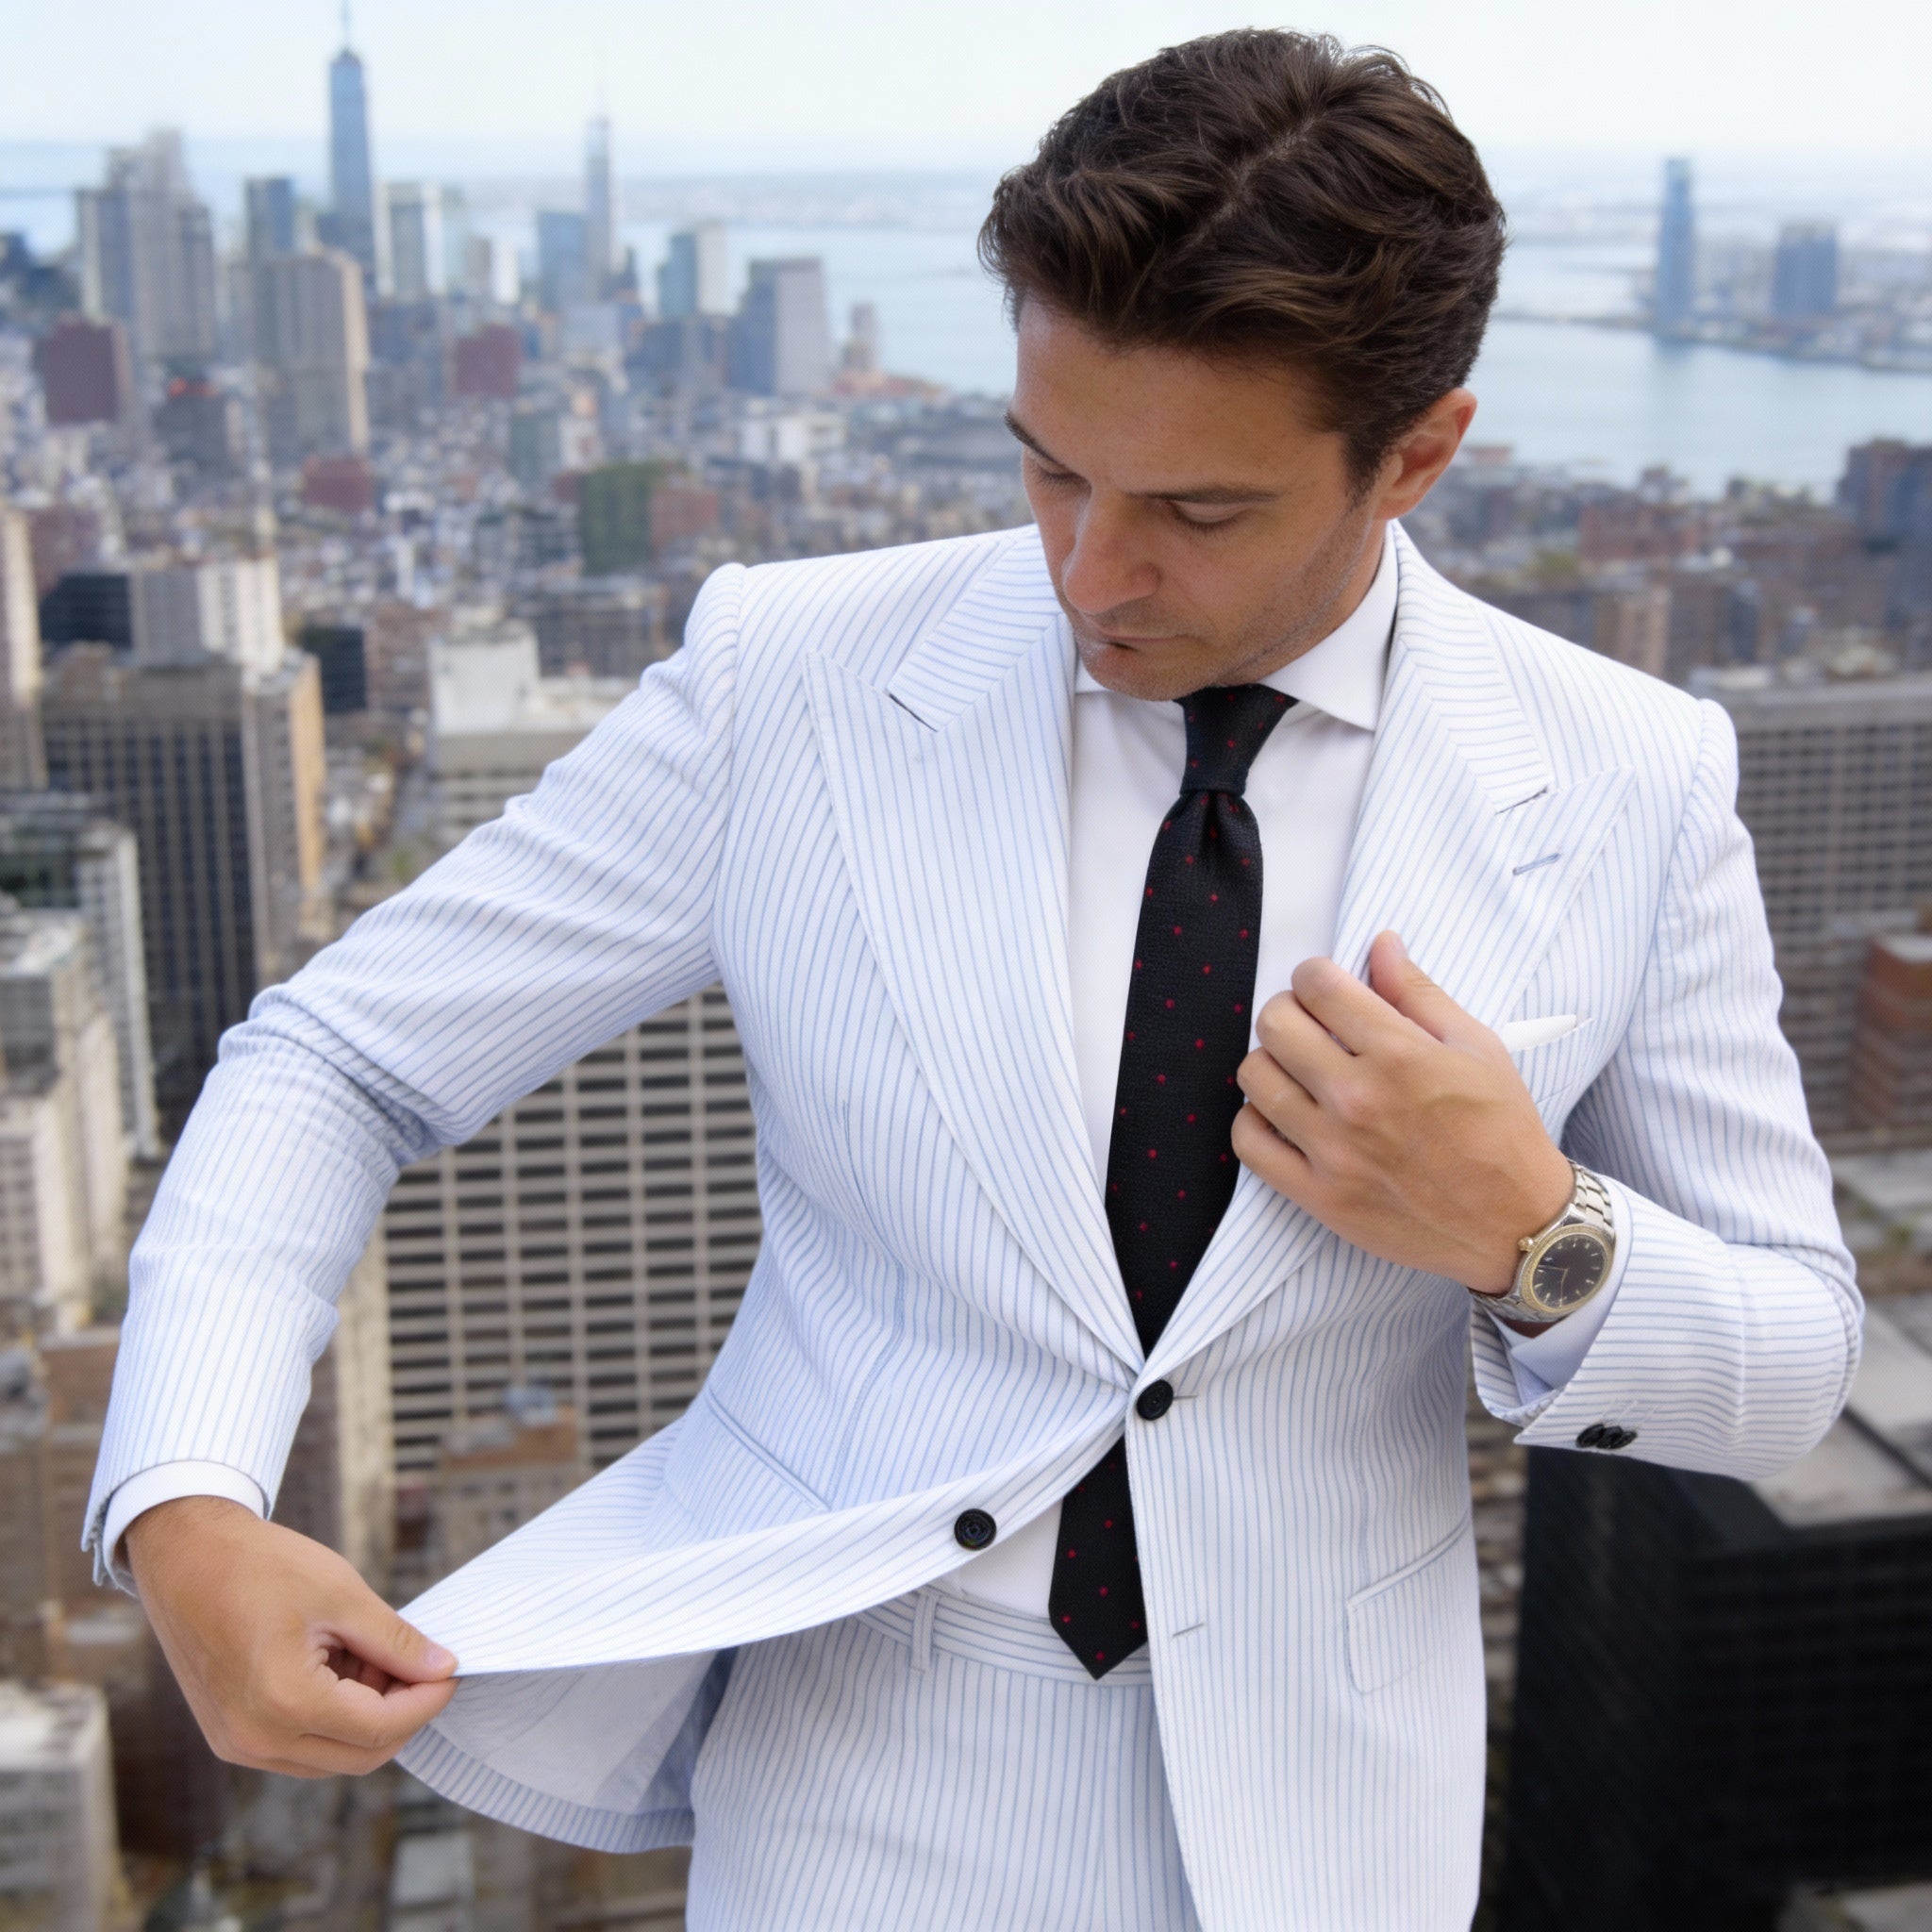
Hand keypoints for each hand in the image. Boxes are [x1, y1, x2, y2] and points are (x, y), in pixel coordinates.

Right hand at [126, 1495, 457, 1777]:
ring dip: (367, 1717)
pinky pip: (298, 1747)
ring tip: (373, 1654)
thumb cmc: (259, 1566)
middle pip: (360, 1756)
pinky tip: (341, 1666)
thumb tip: (443, 1668)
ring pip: (331, 1757)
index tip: (450, 1669)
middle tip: (418, 1662)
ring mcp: (237, 1745)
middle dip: (401, 1713)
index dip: (427, 1699)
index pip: (382, 1727)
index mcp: (285, 1705)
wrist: (185, 1556)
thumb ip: (396, 1641)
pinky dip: (333, 1718)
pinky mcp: (229, 1736)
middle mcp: (256, 1740)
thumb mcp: (342, 1595)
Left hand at [1232, 930, 1572, 1299]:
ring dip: (1271, 1062)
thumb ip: (1419, 992)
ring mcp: (1334, 1151)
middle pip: (1274, 1024)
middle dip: (1288, 1010)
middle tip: (1310, 1025)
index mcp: (1399, 1055)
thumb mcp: (1476, 1047)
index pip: (1317, 986)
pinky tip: (1284, 1114)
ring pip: (1254, 1078)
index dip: (1315, 975)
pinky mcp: (1319, 1195)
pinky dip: (1255, 1120)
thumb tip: (1381, 944)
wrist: (1516, 1223)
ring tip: (1299, 1069)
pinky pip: (1249, 1144)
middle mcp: (1358, 1099)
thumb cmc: (1502, 1132)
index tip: (1324, 987)